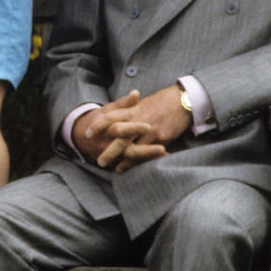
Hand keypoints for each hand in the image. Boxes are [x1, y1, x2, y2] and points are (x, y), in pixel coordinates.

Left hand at [74, 87, 190, 172]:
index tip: (87, 134)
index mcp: (132, 109)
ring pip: (132, 147)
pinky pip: (147, 151)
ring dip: (123, 160)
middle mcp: (137, 119)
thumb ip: (129, 111)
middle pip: (118, 136)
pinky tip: (137, 167)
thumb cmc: (163, 101)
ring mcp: (149, 129)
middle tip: (99, 162)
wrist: (183, 100)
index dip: (98, 125)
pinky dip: (140, 161)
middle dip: (108, 150)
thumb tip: (116, 118)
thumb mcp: (143, 103)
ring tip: (116, 169)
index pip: (109, 116)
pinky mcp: (160, 136)